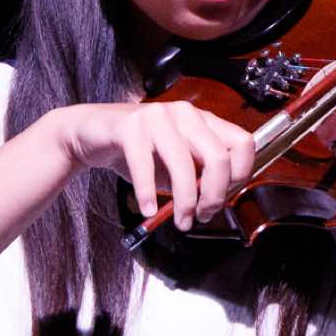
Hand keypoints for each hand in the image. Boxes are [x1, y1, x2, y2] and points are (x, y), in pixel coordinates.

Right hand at [54, 101, 256, 228]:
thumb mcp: (176, 166)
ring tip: (180, 221)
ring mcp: (158, 116)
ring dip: (184, 201)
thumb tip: (215, 202)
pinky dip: (148, 193)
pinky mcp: (130, 126)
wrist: (92, 134)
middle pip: (218, 157)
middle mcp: (185, 113)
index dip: (239, 176)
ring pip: (183, 164)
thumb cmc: (138, 152)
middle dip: (214, 196)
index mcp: (203, 120)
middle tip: (202, 216)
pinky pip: (145, 165)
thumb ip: (198, 178)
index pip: (242, 144)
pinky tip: (148, 209)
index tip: (222, 198)